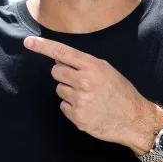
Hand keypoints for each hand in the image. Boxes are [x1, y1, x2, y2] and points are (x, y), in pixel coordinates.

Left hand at [24, 35, 162, 151]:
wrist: (134, 119)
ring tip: (89, 97)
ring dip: (69, 92)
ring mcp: (80, 100)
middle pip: (56, 72)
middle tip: (80, 82)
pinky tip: (88, 109)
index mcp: (93, 66)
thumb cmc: (121, 93)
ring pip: (59, 90)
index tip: (28, 42)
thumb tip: (58, 60)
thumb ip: (84, 64)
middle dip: (64, 76)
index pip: (63, 53)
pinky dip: (72, 107)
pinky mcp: (77, 116)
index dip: (43, 47)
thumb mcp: (107, 71)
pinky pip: (63, 106)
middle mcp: (85, 81)